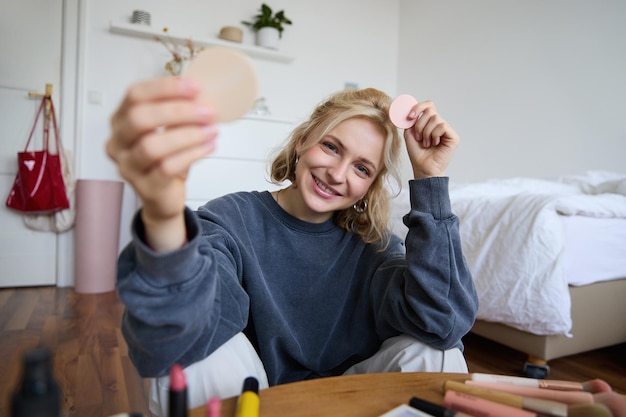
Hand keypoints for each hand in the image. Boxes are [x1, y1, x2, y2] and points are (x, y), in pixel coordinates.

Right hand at [106, 77, 217, 248]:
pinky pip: (167, 168)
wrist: (163, 197)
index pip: (135, 95)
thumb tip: (202, 93)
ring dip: (187, 135)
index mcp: (121, 120)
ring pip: (152, 146)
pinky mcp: (145, 187)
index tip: (195, 87)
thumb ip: (177, 111)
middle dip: (178, 111)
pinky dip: (192, 154)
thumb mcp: (167, 130)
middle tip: (207, 111)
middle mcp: (118, 142)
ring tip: (211, 130)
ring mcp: (128, 167)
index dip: (165, 88)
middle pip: (139, 118)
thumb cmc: (165, 158)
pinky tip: (208, 147)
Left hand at [402, 100, 459, 178]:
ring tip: (426, 143)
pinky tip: (434, 144)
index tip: (410, 116)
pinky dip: (434, 135)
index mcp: (430, 123)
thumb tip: (411, 111)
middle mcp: (440, 124)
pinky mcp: (453, 136)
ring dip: (426, 132)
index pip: (428, 105)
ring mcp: (447, 130)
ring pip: (436, 118)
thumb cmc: (418, 154)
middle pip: (430, 110)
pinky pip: (442, 126)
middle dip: (420, 124)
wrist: (423, 168)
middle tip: (419, 138)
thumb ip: (410, 122)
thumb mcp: (410, 135)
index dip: (419, 107)